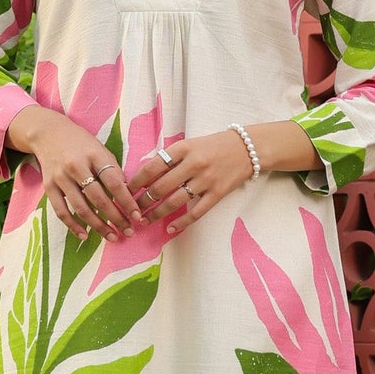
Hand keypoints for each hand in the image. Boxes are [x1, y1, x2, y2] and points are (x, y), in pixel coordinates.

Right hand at [5, 105, 144, 242]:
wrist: (47, 133)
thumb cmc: (80, 143)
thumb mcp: (100, 149)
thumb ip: (113, 170)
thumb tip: (127, 195)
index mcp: (94, 155)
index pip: (114, 182)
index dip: (127, 201)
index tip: (137, 216)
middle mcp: (76, 166)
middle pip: (99, 198)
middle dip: (116, 218)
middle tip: (128, 231)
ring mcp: (61, 177)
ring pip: (81, 207)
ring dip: (98, 225)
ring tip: (112, 236)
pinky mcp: (48, 186)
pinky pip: (61, 211)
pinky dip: (73, 225)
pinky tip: (85, 235)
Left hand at [128, 129, 254, 237]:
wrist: (248, 148)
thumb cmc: (214, 146)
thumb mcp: (190, 144)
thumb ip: (170, 158)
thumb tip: (145, 176)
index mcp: (183, 148)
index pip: (152, 166)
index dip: (136, 181)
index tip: (126, 190)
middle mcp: (193, 163)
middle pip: (160, 187)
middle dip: (143, 201)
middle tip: (132, 210)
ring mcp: (206, 180)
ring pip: (175, 201)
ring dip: (156, 214)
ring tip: (144, 221)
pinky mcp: (217, 193)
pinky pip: (196, 212)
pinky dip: (181, 222)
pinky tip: (169, 229)